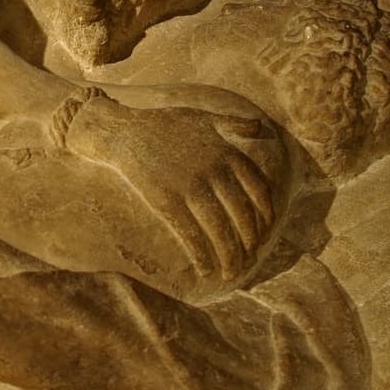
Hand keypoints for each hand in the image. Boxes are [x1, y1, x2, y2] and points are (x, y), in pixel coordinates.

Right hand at [65, 98, 280, 282]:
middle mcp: (214, 172)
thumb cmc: (163, 123)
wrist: (125, 132)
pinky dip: (202, 255)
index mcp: (226, 154)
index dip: (265, 216)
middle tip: (250, 259)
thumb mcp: (203, 116)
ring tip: (232, 273)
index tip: (264, 233)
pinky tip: (207, 269)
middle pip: (242, 216)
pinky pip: (191, 234)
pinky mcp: (168, 201)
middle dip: (250, 243)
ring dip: (230, 256)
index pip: (258, 191)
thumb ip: (232, 123)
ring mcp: (191, 187)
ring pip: (220, 230)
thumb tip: (259, 127)